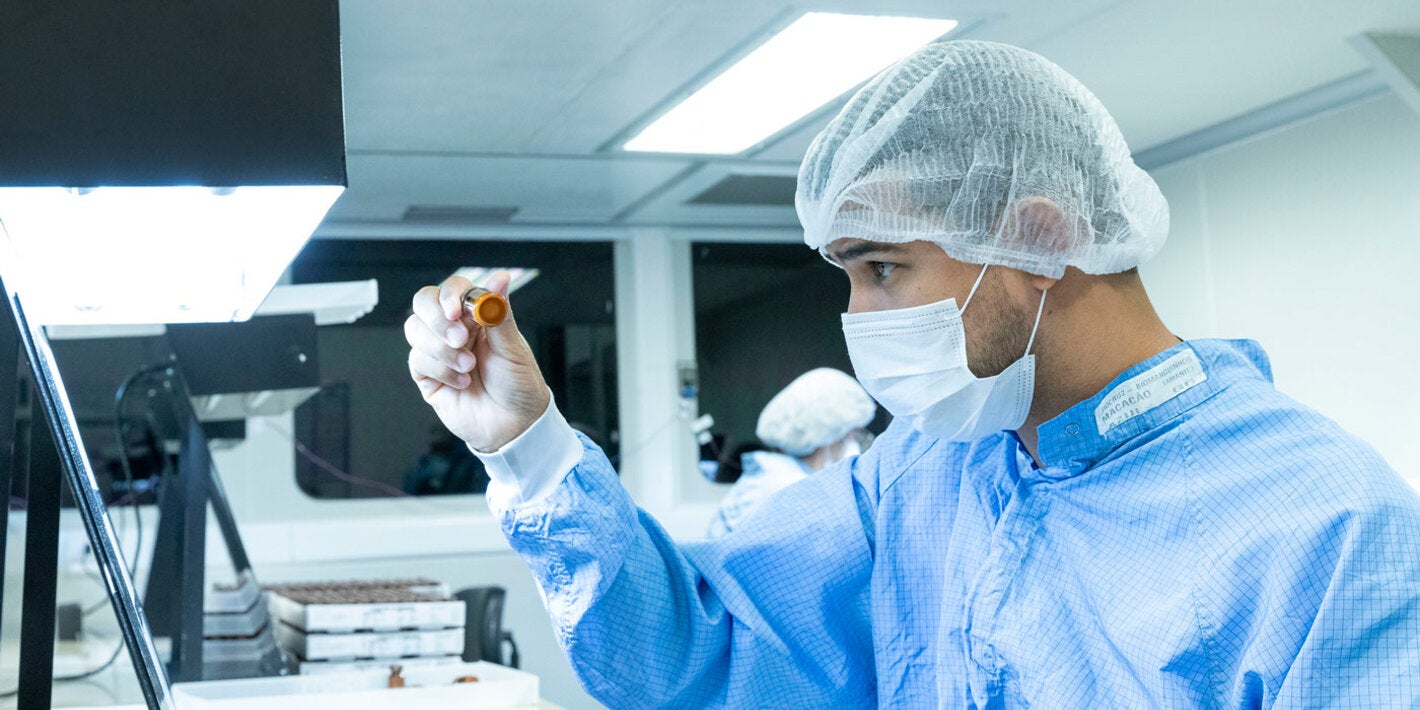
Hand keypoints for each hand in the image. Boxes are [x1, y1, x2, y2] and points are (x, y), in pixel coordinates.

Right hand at [405, 271, 550, 451]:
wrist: (514, 426)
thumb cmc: (518, 385)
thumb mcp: (513, 347)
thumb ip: (499, 312)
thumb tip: (500, 278)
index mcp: (477, 316)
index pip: (452, 289)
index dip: (448, 295)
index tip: (455, 310)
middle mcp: (454, 329)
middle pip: (424, 304)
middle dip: (437, 320)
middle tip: (460, 339)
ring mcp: (438, 351)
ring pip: (415, 330)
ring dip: (442, 349)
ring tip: (469, 367)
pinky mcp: (427, 375)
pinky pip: (418, 360)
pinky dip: (442, 370)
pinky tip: (462, 382)